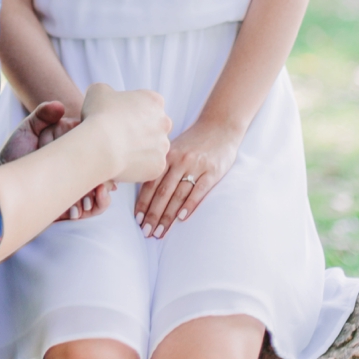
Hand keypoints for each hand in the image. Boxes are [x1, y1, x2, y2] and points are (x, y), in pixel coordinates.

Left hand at [0, 101, 113, 221]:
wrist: (1, 183)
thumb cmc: (14, 153)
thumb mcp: (26, 131)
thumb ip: (42, 115)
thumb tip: (60, 106)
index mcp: (75, 143)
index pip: (99, 143)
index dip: (103, 151)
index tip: (98, 157)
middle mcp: (80, 164)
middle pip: (106, 169)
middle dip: (106, 178)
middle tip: (99, 185)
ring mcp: (79, 184)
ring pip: (104, 189)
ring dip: (102, 196)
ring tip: (90, 199)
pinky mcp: (73, 203)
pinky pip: (93, 208)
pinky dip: (95, 208)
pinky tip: (80, 210)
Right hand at [81, 83, 171, 183]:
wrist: (100, 146)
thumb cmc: (99, 116)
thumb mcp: (98, 91)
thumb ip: (107, 91)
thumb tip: (106, 98)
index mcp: (154, 101)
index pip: (147, 106)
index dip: (132, 113)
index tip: (119, 120)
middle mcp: (164, 122)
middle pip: (154, 127)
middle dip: (141, 132)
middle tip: (120, 138)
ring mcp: (163, 145)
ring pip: (153, 148)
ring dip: (141, 150)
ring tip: (119, 153)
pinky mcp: (159, 166)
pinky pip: (149, 167)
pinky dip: (138, 167)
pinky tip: (123, 165)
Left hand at [135, 120, 242, 238]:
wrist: (220, 125)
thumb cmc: (194, 140)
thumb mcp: (174, 147)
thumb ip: (161, 165)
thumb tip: (143, 188)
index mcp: (168, 156)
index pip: (151, 183)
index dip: (143, 203)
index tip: (138, 220)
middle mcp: (180, 161)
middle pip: (163, 192)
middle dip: (153, 215)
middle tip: (146, 232)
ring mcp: (196, 166)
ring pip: (178, 195)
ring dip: (168, 216)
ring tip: (160, 232)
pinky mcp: (213, 171)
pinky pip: (199, 190)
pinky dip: (190, 205)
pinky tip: (182, 218)